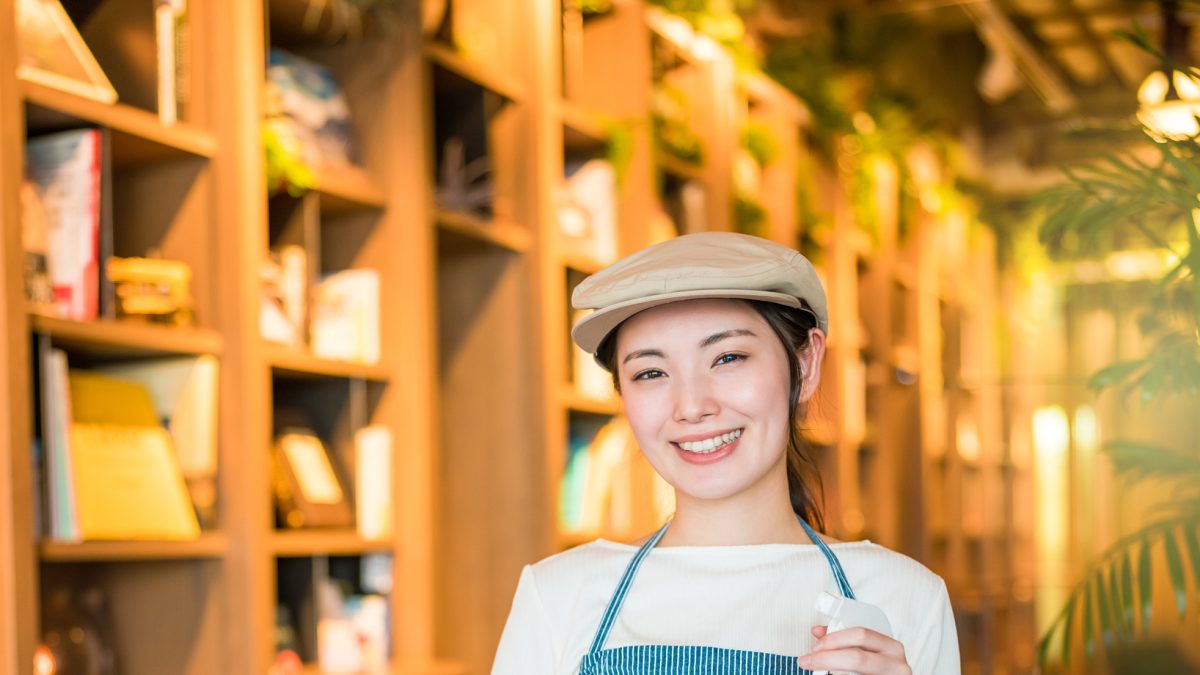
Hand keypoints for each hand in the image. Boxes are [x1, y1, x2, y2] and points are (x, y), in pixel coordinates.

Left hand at [796, 625, 911, 674]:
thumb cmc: (880, 669)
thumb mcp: (868, 651)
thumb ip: (846, 640)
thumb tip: (818, 632)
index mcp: (891, 647)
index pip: (860, 635)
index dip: (834, 639)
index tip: (815, 646)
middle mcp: (896, 664)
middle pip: (857, 658)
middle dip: (827, 658)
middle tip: (808, 660)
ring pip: (854, 674)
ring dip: (831, 671)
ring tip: (816, 671)